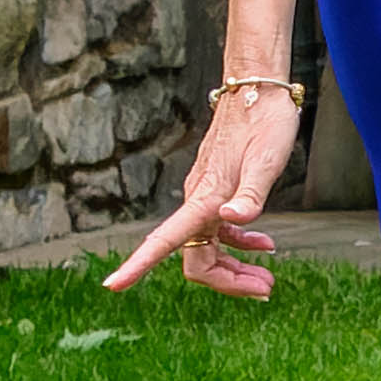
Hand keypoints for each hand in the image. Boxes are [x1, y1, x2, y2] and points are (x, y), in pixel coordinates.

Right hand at [103, 89, 298, 300]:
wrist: (258, 92)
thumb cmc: (265, 123)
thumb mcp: (268, 160)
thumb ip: (252, 193)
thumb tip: (234, 219)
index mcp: (205, 198)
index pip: (165, 240)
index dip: (137, 265)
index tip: (112, 286)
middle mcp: (199, 201)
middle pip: (196, 258)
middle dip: (226, 280)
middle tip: (266, 288)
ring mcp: (206, 197)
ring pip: (209, 248)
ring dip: (234, 268)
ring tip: (267, 278)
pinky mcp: (217, 192)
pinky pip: (220, 231)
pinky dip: (239, 244)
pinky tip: (263, 245)